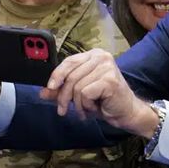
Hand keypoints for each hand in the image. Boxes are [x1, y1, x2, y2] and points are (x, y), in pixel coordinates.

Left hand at [40, 49, 155, 135]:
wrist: (126, 112)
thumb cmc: (104, 101)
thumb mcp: (79, 95)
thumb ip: (61, 90)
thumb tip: (42, 92)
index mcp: (93, 55)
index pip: (69, 61)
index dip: (57, 75)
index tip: (50, 88)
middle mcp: (101, 57)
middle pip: (70, 76)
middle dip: (64, 96)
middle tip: (63, 110)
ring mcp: (106, 67)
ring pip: (77, 87)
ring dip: (78, 104)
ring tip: (85, 110)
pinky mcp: (109, 80)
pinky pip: (85, 93)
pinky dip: (86, 105)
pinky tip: (94, 108)